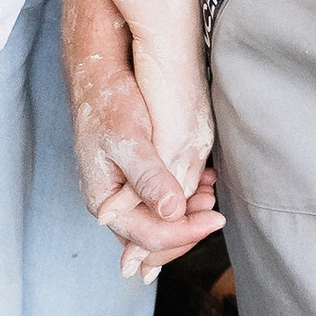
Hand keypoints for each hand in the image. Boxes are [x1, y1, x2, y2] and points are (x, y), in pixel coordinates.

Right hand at [63, 0, 223, 278]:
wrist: (98, 75)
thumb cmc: (108, 103)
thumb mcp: (128, 139)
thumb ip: (148, 178)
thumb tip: (172, 211)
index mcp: (105, 201)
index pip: (148, 237)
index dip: (183, 233)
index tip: (215, 218)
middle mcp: (114, 204)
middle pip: (154, 239)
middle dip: (187, 230)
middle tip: (217, 214)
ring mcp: (125, 193)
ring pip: (160, 222)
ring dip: (188, 216)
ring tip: (212, 197)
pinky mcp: (136, 179)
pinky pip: (162, 202)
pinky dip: (184, 198)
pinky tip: (204, 185)